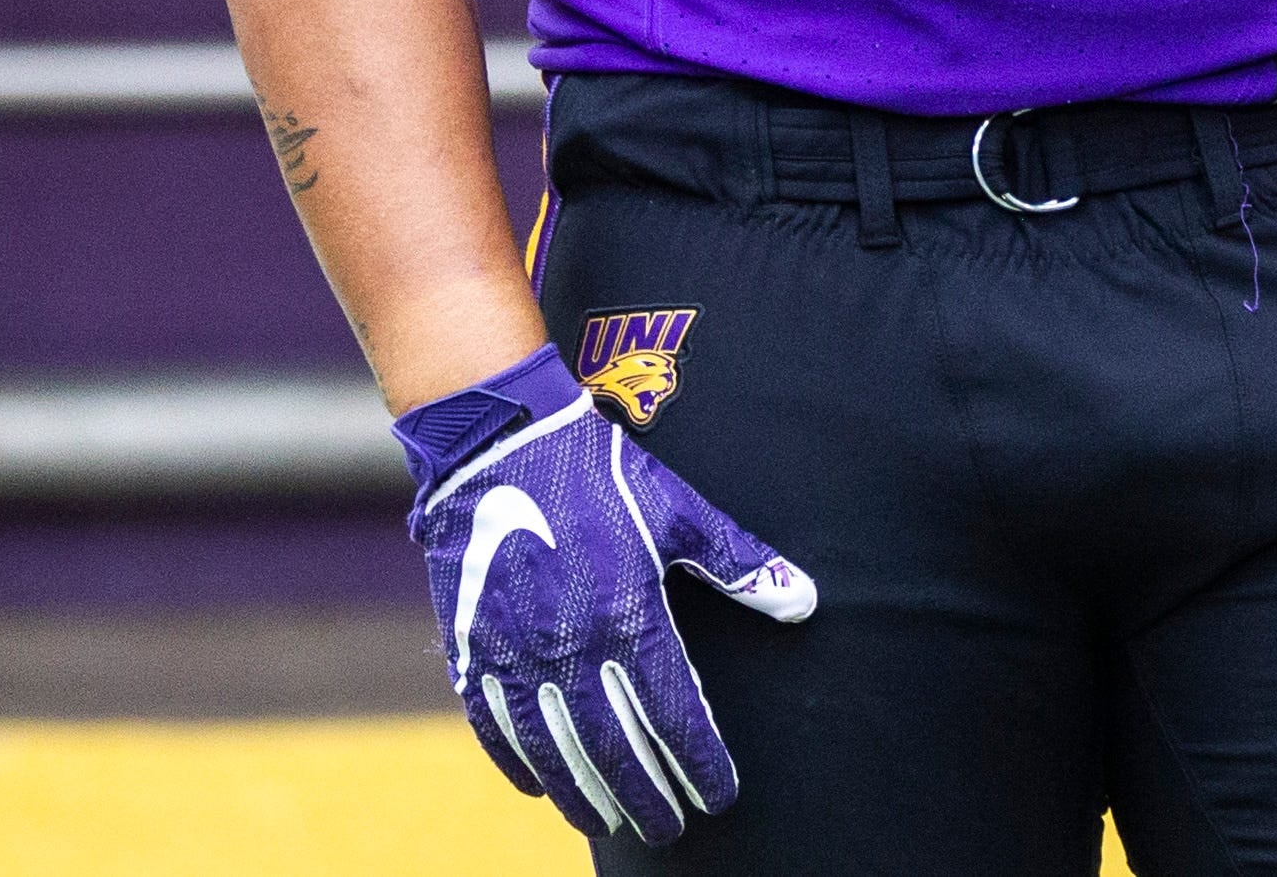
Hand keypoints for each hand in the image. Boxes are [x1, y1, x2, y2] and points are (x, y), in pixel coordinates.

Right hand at [396, 346, 816, 844]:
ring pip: (555, 751)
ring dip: (587, 794)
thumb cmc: (599, 474)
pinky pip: (496, 728)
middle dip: (648, 797)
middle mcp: (571, 649)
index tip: (721, 796)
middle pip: (615, 749)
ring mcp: (516, 655)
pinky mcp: (473, 650)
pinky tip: (543, 788)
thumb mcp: (679, 510)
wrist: (497, 447)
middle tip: (670, 830)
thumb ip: (739, 562)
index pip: (675, 716)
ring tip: (612, 823)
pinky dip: (521, 765)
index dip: (700, 762)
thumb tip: (803, 601)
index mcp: (630, 618)